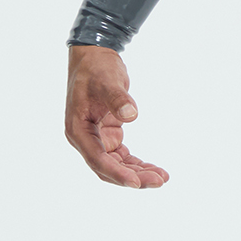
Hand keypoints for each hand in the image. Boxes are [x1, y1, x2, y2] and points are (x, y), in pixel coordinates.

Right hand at [64, 45, 168, 187]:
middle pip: (108, 168)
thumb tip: (131, 115)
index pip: (98, 159)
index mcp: (77, 130)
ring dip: (138, 173)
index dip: (118, 173)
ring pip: (117, 166)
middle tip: (160, 180)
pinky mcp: (108, 137)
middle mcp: (85, 140)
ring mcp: (97, 140)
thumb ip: (117, 98)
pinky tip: (155, 169)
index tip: (137, 183)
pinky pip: (123, 158)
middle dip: (133, 177)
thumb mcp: (107, 80)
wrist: (94, 58)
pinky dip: (137, 164)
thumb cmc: (97, 68)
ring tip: (162, 177)